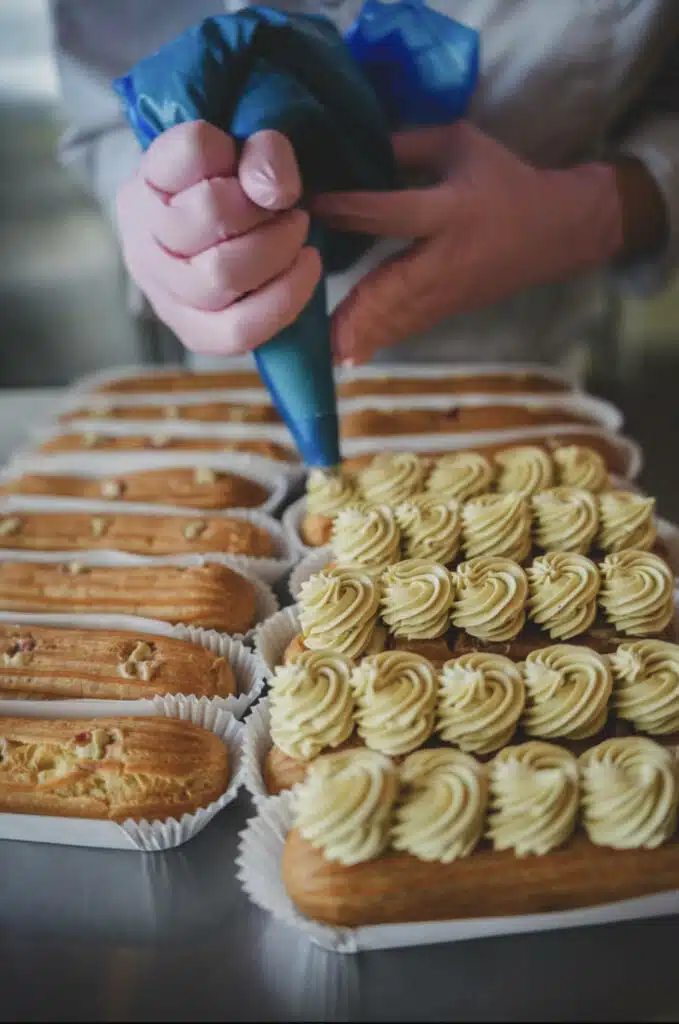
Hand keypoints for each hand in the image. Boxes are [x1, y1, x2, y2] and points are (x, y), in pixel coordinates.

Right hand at [116, 121, 320, 353]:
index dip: (237, 153)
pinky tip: (302, 270)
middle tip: (290, 209)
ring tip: (295, 236)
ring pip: (220, 275)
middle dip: (266, 209)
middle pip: (209, 212)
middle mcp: (142, 237)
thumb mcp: (256, 154)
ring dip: (278, 251)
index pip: (192, 149)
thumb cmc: (243, 195)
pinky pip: (237, 329)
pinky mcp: (192, 333)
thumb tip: (273, 191)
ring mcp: (162, 292)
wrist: (238, 243)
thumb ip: (266, 153)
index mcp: (150, 179)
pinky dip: (283, 299)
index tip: (254, 164)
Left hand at [312, 122, 622, 364]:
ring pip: (397, 315)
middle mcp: (445, 258)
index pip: (390, 213)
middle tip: (310, 315)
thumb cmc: (504, 181)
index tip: (312, 205)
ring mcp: (447, 291)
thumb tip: (354, 147)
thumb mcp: (461, 145)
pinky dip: (379, 339)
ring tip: (326, 349)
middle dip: (353, 304)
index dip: (349, 209)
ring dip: (361, 332)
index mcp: (449, 211)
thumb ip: (409, 145)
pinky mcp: (447, 309)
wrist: (555, 230)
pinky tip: (351, 355)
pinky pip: (407, 326)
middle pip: (392, 286)